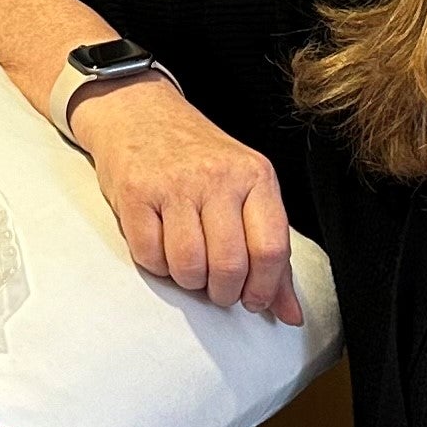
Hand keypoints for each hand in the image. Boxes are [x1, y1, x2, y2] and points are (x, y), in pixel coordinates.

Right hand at [68, 81, 306, 322]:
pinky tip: (161, 247)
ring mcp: (174, 184)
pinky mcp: (135, 193)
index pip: (271, 248)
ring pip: (188, 267)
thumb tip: (291, 314)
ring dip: (189, 281)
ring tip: (189, 265)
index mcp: (255, 176)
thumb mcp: (244, 191)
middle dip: (223, 292)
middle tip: (217, 289)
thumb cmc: (196, 158)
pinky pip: (150, 256)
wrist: (139, 112)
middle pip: (229, 265)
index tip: (253, 300)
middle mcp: (217, 177)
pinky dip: (157, 265)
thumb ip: (271, 253)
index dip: (264, 288)